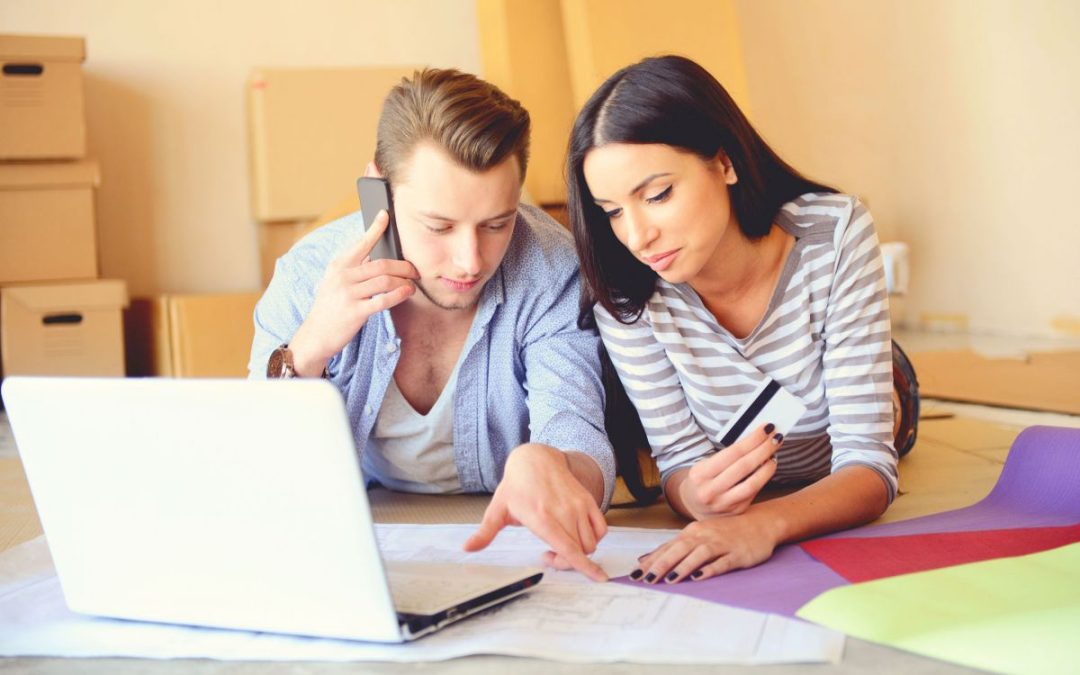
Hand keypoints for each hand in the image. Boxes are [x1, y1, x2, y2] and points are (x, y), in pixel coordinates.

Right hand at [289, 209, 417, 375]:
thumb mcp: (335, 282)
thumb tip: (381, 258)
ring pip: (385, 281)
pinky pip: (384, 300)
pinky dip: (399, 295)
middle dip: (404, 266)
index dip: (375, 228)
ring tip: (412, 285)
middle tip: (415, 270)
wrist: (315, 335)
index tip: (385, 215)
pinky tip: (407, 293)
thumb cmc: (330, 307)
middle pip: (382, 264)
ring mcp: (348, 294)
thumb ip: (353, 269)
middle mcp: (342, 276)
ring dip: (404, 282)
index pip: (361, 243)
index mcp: (338, 266)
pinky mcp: (355, 312)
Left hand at [463, 444, 608, 581]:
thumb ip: (485, 532)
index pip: (567, 547)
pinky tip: (577, 534)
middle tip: (548, 554)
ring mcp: (578, 506)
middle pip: (579, 550)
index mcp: (541, 517)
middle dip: (567, 561)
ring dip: (580, 550)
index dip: (582, 565)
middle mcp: (564, 512)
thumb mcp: (498, 508)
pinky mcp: (587, 501)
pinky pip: (601, 529)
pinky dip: (594, 538)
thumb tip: (467, 548)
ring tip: (561, 542)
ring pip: (591, 542)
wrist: (536, 459)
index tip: (598, 578)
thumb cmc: (516, 486)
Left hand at [630, 512, 779, 583]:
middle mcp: (704, 536)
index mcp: (692, 532)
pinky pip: (722, 562)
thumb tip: (645, 559)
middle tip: (646, 578)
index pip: (668, 547)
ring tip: (669, 579)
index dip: (651, 560)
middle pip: (679, 549)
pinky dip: (710, 569)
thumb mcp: (699, 535)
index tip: (635, 574)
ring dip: (683, 566)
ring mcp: (721, 544)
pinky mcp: (737, 554)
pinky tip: (700, 577)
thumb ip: (675, 547)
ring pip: (698, 554)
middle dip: (662, 564)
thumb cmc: (726, 532)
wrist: (760, 523)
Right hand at [675, 423, 782, 518]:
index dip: (752, 440)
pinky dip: (763, 478)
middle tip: (776, 437)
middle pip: (744, 466)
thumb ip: (727, 456)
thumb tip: (756, 439)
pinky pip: (753, 492)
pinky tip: (768, 468)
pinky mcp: (736, 511)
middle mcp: (710, 491)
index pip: (732, 453)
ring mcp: (723, 504)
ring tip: (774, 454)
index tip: (766, 429)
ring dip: (767, 466)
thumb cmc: (703, 479)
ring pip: (752, 483)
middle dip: (763, 449)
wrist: (694, 505)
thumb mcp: (704, 465)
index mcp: (700, 474)